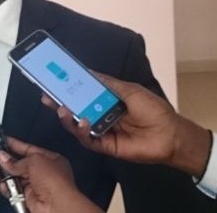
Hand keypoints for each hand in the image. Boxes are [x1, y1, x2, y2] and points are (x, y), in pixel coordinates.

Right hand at [0, 137, 101, 212]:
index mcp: (50, 159)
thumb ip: (16, 160)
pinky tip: (2, 183)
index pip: (28, 149)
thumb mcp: (34, 162)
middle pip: (20, 164)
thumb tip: (3, 157)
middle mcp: (43, 172)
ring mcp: (36, 186)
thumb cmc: (56, 182)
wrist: (57, 206)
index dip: (15, 145)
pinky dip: (7, 188)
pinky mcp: (29, 198)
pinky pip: (14, 190)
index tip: (3, 141)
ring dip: (3, 174)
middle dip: (5, 161)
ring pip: (15, 178)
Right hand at [43, 72, 209, 176]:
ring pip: (77, 125)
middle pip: (75, 109)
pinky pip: (87, 140)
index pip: (82, 92)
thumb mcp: (129, 90)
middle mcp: (100, 114)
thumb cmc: (154, 110)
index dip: (68, 87)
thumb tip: (88, 71)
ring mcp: (101, 131)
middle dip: (59, 102)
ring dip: (67, 118)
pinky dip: (81, 131)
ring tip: (61, 109)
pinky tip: (81, 122)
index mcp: (106, 100)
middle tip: (46, 96)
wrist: (170, 134)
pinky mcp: (104, 146)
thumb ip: (107, 83)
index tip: (54, 79)